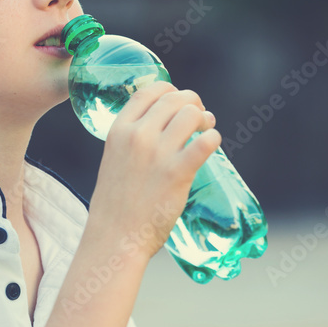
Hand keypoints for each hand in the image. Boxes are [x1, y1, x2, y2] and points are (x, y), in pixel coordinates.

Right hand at [87, 81, 220, 261]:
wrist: (116, 236)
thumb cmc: (115, 203)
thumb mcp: (114, 159)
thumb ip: (132, 140)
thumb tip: (160, 127)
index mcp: (119, 130)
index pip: (148, 91)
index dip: (169, 90)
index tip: (178, 98)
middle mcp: (138, 136)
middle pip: (174, 99)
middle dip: (192, 101)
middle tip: (199, 115)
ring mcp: (159, 153)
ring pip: (191, 114)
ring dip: (205, 118)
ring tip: (207, 128)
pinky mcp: (179, 172)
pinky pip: (206, 140)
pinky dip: (213, 137)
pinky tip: (212, 143)